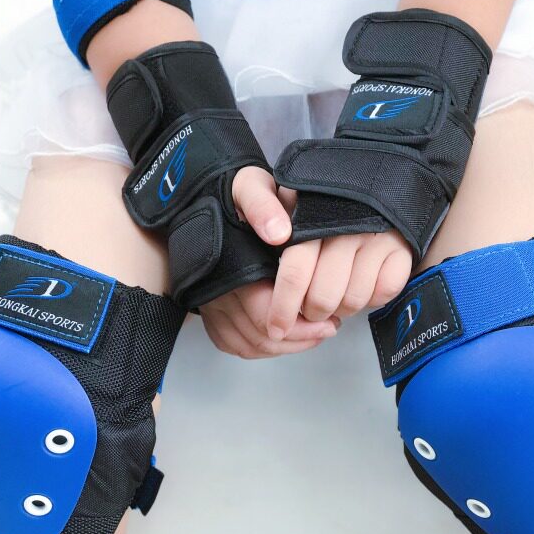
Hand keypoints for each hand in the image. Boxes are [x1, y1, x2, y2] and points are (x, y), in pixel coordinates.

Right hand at [199, 167, 337, 357]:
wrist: (203, 199)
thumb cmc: (234, 194)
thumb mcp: (250, 186)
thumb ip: (262, 204)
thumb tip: (278, 233)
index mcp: (231, 266)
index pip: (265, 316)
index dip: (301, 326)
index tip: (329, 322)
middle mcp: (216, 291)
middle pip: (258, 337)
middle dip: (299, 339)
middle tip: (328, 329)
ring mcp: (210, 303)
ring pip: (247, 345)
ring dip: (283, 347)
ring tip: (313, 335)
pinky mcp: (209, 309)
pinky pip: (231, 343)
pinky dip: (259, 348)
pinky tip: (285, 338)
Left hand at [266, 188, 412, 339]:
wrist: (363, 180)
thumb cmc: (307, 199)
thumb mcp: (265, 189)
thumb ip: (257, 207)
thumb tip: (275, 233)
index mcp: (312, 211)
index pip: (296, 272)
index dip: (283, 308)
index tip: (277, 327)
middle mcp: (349, 223)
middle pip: (323, 296)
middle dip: (312, 312)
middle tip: (310, 306)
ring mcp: (379, 235)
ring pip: (353, 299)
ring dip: (341, 308)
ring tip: (334, 293)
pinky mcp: (402, 248)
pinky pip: (384, 291)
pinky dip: (371, 298)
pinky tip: (361, 283)